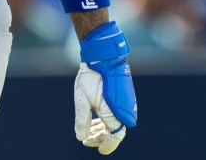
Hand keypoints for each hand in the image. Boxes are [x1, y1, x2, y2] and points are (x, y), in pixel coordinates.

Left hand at [74, 22, 136, 154]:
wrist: (103, 55)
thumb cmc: (92, 76)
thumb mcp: (81, 99)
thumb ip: (82, 120)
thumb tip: (81, 137)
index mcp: (114, 113)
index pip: (115, 137)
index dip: (107, 146)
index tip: (98, 150)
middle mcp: (123, 109)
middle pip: (115, 131)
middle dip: (101, 138)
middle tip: (86, 140)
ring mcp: (125, 102)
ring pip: (115, 122)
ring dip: (103, 129)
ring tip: (89, 131)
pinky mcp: (124, 96)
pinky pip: (116, 113)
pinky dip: (106, 120)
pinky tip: (96, 119)